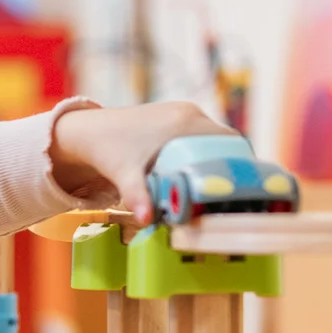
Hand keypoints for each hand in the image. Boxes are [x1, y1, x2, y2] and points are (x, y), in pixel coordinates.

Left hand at [50, 102, 233, 231]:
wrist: (88, 131)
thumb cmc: (108, 150)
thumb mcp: (125, 175)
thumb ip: (138, 196)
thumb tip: (146, 220)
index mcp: (186, 123)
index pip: (230, 141)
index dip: (240, 163)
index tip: (243, 187)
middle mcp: (189, 113)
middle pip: (224, 141)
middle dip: (229, 165)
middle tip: (230, 195)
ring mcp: (182, 112)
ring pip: (212, 138)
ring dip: (215, 159)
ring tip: (216, 189)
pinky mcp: (173, 117)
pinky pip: (199, 135)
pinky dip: (203, 153)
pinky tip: (198, 175)